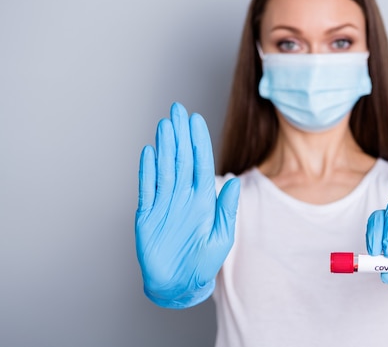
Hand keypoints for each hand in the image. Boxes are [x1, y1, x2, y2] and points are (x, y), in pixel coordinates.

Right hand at [135, 102, 239, 307]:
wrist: (179, 284)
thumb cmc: (204, 262)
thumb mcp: (222, 236)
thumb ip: (227, 209)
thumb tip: (234, 181)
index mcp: (203, 199)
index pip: (201, 163)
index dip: (198, 141)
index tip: (196, 120)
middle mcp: (184, 196)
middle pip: (181, 159)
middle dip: (180, 134)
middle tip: (177, 109)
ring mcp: (165, 204)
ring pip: (165, 168)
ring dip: (165, 146)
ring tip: (165, 124)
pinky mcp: (147, 215)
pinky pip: (147, 188)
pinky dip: (147, 171)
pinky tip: (149, 152)